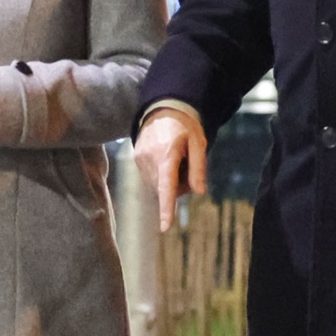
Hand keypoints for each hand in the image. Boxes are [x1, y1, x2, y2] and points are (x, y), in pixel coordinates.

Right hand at [134, 107, 207, 230]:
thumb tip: (199, 192)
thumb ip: (198, 168)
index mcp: (167, 153)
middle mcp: (149, 157)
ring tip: (176, 160)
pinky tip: (166, 161)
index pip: (167, 185)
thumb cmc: (185, 126)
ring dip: (168, 183)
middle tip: (188, 167)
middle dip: (178, 187)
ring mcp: (140, 159)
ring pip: (157, 186)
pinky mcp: (136, 159)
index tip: (165, 227)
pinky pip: (151, 179)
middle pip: (165, 189)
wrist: (163, 109)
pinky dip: (161, 177)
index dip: (167, 208)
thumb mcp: (199, 143)